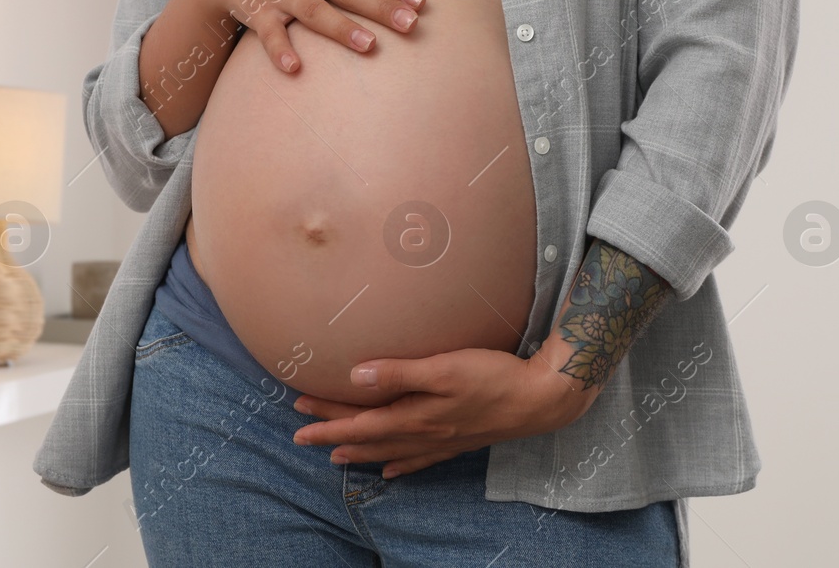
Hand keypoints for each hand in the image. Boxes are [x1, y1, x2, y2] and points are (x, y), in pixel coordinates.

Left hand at [290, 346, 595, 479]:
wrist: (539, 398)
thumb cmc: (492, 376)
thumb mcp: (443, 367)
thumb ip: (398, 372)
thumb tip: (355, 376)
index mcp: (415, 414)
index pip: (360, 421)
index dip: (328, 420)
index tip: (299, 418)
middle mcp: (424, 432)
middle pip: (369, 436)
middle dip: (335, 435)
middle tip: (302, 436)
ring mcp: (442, 441)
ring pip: (391, 451)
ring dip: (361, 453)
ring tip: (337, 458)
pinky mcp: (458, 441)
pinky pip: (420, 459)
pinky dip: (401, 465)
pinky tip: (391, 471)